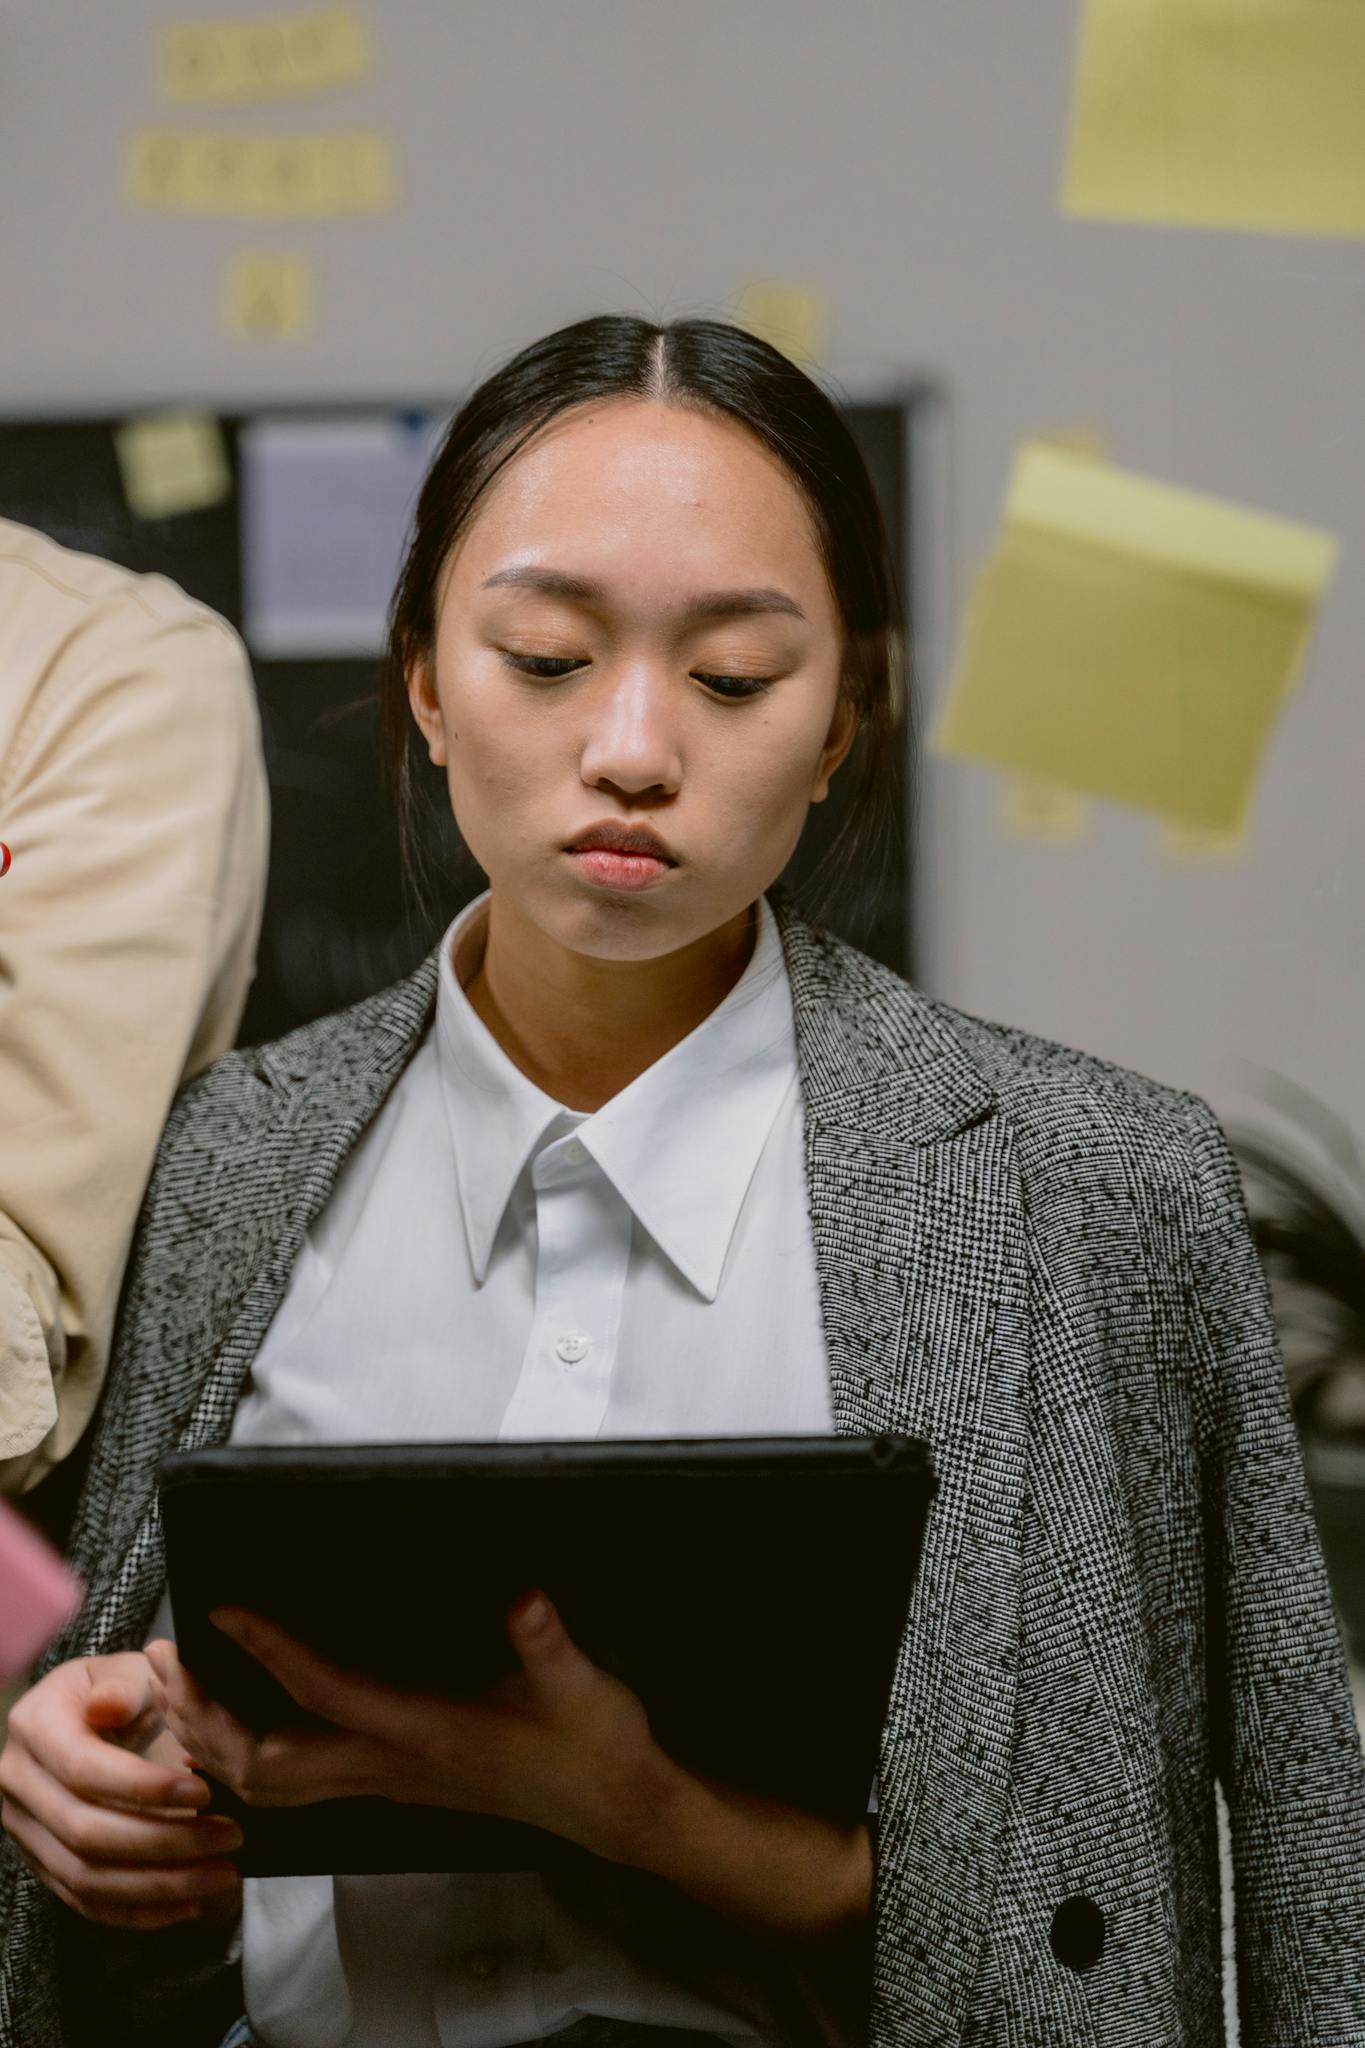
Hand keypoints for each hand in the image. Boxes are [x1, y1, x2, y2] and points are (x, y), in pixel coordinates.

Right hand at [0, 1654, 243, 1928]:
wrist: (92, 1715)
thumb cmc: (122, 1691)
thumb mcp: (129, 1671)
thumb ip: (126, 1685)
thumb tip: (108, 1706)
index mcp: (35, 1725)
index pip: (83, 1769)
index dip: (143, 1788)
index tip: (203, 1793)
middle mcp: (17, 1783)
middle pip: (85, 1833)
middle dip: (163, 1842)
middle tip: (229, 1837)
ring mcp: (25, 1830)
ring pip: (86, 1878)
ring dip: (159, 1885)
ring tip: (221, 1874)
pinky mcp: (42, 1863)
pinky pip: (85, 1901)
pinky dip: (138, 1910)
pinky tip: (189, 1903)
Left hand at [145, 1593, 678, 1866]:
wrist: (613, 1809)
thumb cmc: (594, 1744)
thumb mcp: (582, 1684)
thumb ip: (548, 1642)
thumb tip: (525, 1599)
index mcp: (427, 1730)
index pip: (327, 1691)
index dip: (271, 1650)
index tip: (224, 1610)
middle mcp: (392, 1766)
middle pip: (266, 1760)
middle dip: (206, 1714)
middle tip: (168, 1657)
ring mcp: (389, 1783)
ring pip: (271, 1786)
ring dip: (215, 1743)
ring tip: (183, 1690)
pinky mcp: (394, 1787)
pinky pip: (297, 1787)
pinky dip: (248, 1763)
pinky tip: (239, 1728)